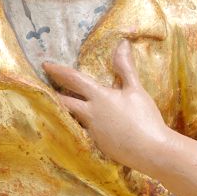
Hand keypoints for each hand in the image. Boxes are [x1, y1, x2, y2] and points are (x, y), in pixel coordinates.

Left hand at [45, 41, 168, 171]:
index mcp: (99, 97)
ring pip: (72, 118)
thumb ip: (126, 68)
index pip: (73, 80)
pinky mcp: (98, 146)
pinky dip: (83, 126)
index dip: (59, 71)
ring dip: (67, 111)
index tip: (46, 65)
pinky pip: (85, 132)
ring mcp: (92, 132)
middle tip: (47, 88)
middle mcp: (90, 114)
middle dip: (55, 94)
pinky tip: (87, 127)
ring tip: (64, 107)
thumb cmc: (144, 118)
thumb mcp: (136, 90)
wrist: (151, 151)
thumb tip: (122, 44)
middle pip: (65, 102)